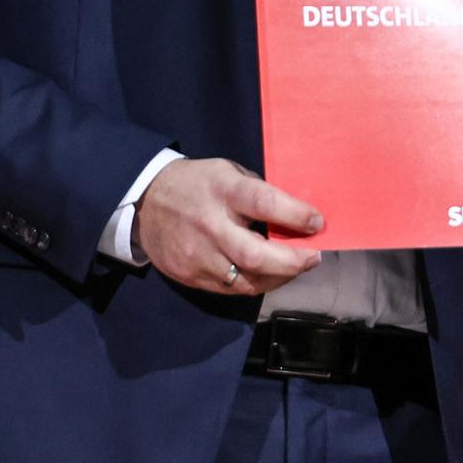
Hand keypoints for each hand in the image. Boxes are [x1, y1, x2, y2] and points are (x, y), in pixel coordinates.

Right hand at [133, 158, 323, 296]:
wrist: (145, 201)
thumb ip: (258, 192)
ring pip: (245, 280)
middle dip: (293, 262)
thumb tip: (295, 215)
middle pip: (255, 255)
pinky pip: (230, 289)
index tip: (317, 223)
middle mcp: (209, 225)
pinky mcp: (188, 276)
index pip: (264, 204)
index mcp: (223, 191)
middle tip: (314, 258)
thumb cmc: (198, 183)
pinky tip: (268, 275)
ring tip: (295, 268)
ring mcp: (197, 255)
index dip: (295, 215)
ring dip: (279, 277)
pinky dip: (255, 283)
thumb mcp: (228, 172)